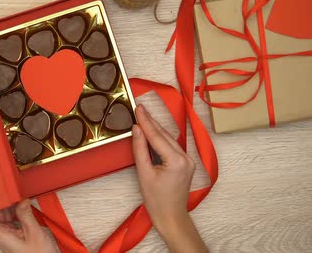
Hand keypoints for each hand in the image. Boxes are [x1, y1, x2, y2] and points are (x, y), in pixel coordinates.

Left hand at [0, 199, 57, 252]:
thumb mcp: (34, 233)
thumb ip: (26, 214)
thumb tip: (21, 200)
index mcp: (2, 236)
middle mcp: (3, 236)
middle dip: (0, 202)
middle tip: (7, 190)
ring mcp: (9, 236)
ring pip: (3, 217)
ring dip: (9, 206)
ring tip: (17, 197)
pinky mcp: (16, 236)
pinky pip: (12, 220)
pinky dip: (16, 212)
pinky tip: (23, 207)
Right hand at [132, 104, 206, 252]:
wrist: (171, 217)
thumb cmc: (156, 200)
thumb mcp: (144, 174)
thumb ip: (140, 149)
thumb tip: (136, 129)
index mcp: (176, 160)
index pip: (157, 136)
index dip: (145, 121)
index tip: (137, 108)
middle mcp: (186, 157)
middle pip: (164, 135)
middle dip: (151, 121)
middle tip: (139, 108)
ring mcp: (188, 160)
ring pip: (168, 139)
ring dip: (155, 128)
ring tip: (143, 116)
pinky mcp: (186, 163)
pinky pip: (171, 146)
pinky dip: (161, 138)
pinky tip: (152, 131)